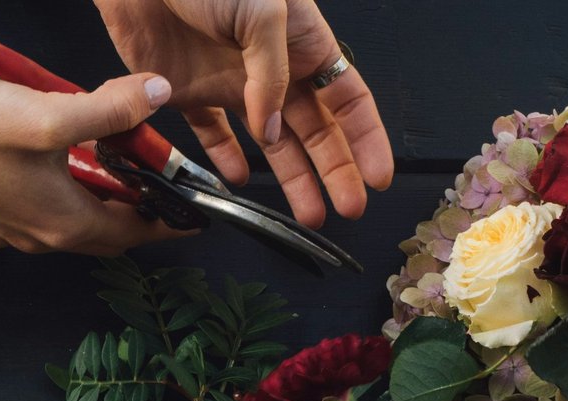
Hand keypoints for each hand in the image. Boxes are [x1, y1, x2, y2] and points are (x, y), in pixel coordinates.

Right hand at [0, 32, 189, 254]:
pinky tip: (62, 161)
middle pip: (106, 232)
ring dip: (99, 197)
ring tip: (115, 161)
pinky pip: (43, 212)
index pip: (135, 232)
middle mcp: (39, 237)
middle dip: (136, 208)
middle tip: (158, 178)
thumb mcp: (51, 114)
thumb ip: (112, 111)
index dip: (170, 220)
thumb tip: (158, 96)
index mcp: (62, 223)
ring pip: (74, 222)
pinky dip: (67, 193)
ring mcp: (12, 230)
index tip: (196, 212)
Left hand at [93, 0, 393, 225]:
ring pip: (270, 142)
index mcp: (304, 43)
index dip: (366, 138)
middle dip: (336, 170)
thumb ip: (271, 74)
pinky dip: (225, 159)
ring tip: (308, 213)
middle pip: (316, 129)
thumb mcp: (263, 11)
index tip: (378, 177)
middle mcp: (274, 69)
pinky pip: (212, 134)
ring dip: (291, 178)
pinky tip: (238, 183)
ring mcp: (233, 83)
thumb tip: (272, 129)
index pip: (347, 98)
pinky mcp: (190, 91)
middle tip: (349, 209)